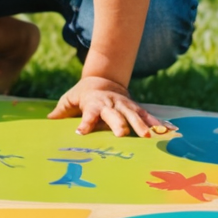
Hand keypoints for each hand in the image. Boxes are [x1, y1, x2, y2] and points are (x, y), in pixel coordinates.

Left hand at [49, 76, 170, 137]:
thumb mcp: (70, 99)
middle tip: (121, 135)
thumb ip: (61, 110)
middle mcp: (110, 105)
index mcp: (93, 104)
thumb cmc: (83, 95)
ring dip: (141, 126)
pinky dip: (158, 123)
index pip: (88, 114)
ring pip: (134, 115)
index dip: (84, 123)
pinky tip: (169, 131)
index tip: (80, 132)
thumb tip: (47, 119)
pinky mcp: (136, 108)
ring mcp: (125, 106)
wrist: (102, 80)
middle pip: (114, 115)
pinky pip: (148, 116)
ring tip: (148, 137)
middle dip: (118, 124)